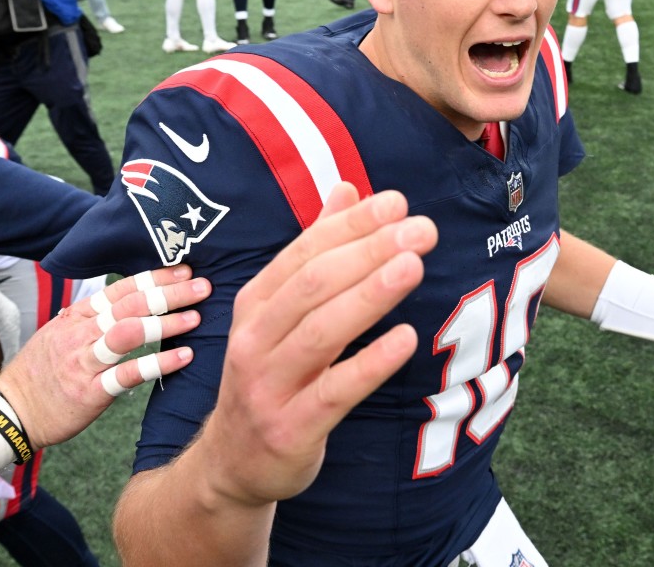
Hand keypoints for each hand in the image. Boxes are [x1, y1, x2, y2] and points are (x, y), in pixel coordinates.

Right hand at [0, 266, 209, 449]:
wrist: (9, 413)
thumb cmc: (40, 373)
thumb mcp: (59, 334)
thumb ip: (90, 317)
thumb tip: (120, 298)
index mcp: (77, 316)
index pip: (121, 289)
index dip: (154, 278)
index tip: (183, 270)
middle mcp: (81, 333)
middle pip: (131, 304)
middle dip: (169, 293)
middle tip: (203, 286)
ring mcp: (85, 361)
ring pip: (130, 333)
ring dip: (167, 322)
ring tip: (197, 317)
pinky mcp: (90, 391)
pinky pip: (129, 373)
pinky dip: (159, 363)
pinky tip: (184, 356)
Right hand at [200, 184, 436, 506]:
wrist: (232, 463)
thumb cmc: (270, 375)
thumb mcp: (279, 314)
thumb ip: (312, 252)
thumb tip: (346, 189)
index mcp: (255, 303)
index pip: (304, 252)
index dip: (351, 225)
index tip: (397, 203)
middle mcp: (254, 339)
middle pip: (313, 285)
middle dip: (369, 251)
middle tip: (421, 230)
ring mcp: (270, 385)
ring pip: (321, 332)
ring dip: (369, 296)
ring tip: (414, 267)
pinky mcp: (292, 428)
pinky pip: (334, 391)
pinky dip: (370, 363)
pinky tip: (405, 339)